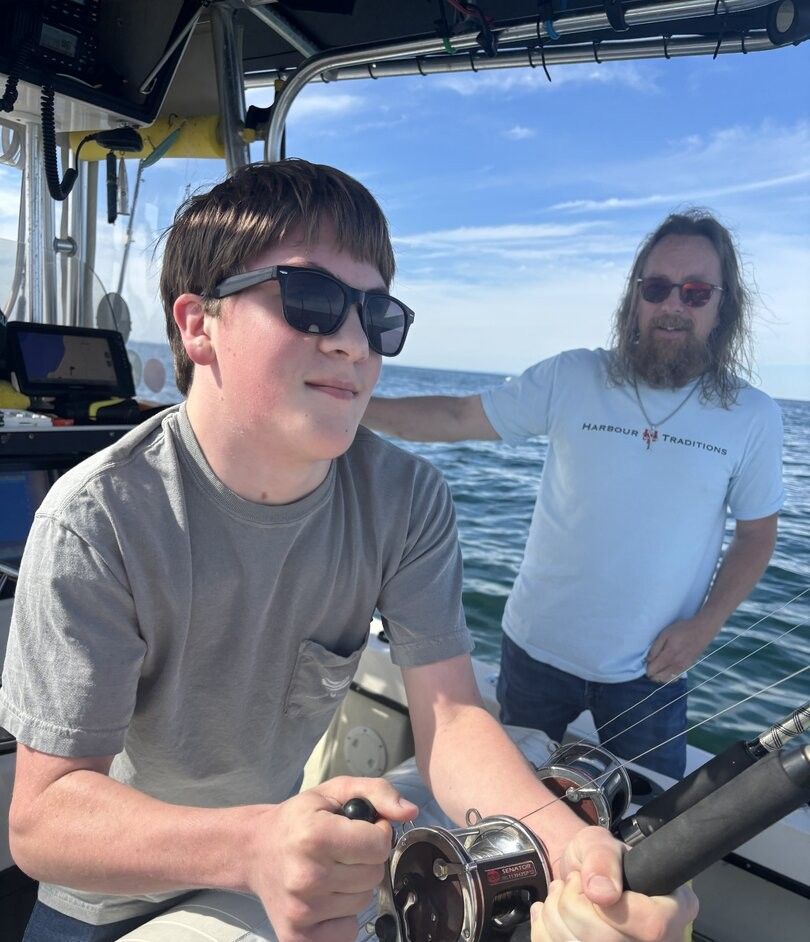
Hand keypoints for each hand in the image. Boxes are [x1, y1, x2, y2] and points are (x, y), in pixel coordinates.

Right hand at [246, 776, 416, 941]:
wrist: (254, 851)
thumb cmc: (298, 819)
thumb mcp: (335, 791)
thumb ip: (377, 792)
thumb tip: (410, 811)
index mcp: (315, 836)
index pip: (379, 845)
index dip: (377, 833)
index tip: (360, 829)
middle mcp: (307, 876)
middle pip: (374, 875)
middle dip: (366, 860)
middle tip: (342, 850)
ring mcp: (302, 911)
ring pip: (363, 902)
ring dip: (354, 886)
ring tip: (331, 870)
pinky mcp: (298, 937)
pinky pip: (348, 931)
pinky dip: (343, 915)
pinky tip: (326, 896)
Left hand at [530, 826, 697, 940]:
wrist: (578, 881)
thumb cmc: (597, 861)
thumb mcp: (598, 843)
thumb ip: (603, 857)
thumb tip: (601, 892)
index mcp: (673, 909)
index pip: (651, 925)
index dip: (612, 908)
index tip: (590, 885)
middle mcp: (660, 941)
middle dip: (573, 906)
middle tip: (571, 883)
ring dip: (555, 916)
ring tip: (561, 894)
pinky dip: (544, 929)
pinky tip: (551, 913)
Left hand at [645, 616, 713, 682]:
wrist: (702, 630)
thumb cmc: (682, 629)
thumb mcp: (665, 634)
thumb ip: (655, 648)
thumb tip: (647, 660)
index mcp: (669, 655)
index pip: (653, 670)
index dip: (646, 667)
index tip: (646, 661)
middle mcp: (676, 664)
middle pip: (658, 678)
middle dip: (652, 673)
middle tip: (651, 663)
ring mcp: (683, 667)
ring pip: (667, 680)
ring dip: (659, 676)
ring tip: (658, 667)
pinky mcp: (688, 667)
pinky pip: (675, 677)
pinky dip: (668, 676)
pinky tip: (666, 669)